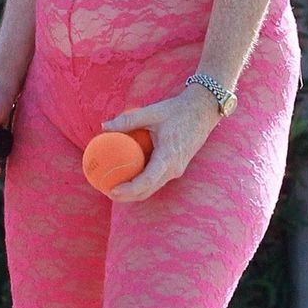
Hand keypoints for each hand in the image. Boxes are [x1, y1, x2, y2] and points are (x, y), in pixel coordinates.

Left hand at [101, 84, 221, 201]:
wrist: (203, 111)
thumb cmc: (177, 110)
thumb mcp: (151, 112)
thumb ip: (127, 120)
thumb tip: (104, 126)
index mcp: (168, 156)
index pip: (147, 180)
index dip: (129, 189)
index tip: (112, 190)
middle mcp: (174, 168)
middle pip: (148, 190)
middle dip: (127, 196)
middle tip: (106, 191)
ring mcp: (176, 170)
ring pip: (153, 188)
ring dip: (134, 192)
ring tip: (113, 188)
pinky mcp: (176, 167)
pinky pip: (157, 180)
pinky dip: (142, 183)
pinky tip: (128, 177)